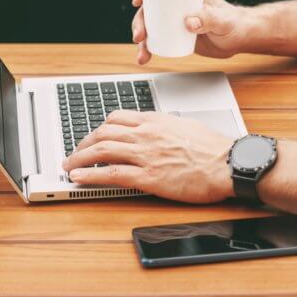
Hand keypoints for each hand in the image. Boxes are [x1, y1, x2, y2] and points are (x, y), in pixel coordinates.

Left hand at [62, 110, 233, 203]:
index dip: (99, 128)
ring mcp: (145, 155)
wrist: (227, 163)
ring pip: (102, 151)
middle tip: (74, 152)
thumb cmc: (213, 148)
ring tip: (68, 165)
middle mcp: (146, 134)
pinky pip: (111, 174)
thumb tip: (155, 131)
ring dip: (80, 158)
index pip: (117, 118)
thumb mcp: (185, 126)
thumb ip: (165, 128)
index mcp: (155, 121)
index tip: (93, 136)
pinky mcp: (148, 176)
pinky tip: (79, 178)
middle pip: (103, 133)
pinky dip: (91, 175)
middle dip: (83, 142)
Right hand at [131, 0, 252, 64]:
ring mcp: (174, 21)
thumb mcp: (223, 19)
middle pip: (149, 8)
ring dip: (142, 37)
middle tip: (140, 35)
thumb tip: (188, 22)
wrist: (240, 38)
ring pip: (150, 25)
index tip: (139, 0)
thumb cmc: (234, 22)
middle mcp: (177, 5)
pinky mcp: (176, 36)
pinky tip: (144, 57)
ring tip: (142, 52)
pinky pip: (157, 40)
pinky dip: (148, 49)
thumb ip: (208, 19)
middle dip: (139, 21)